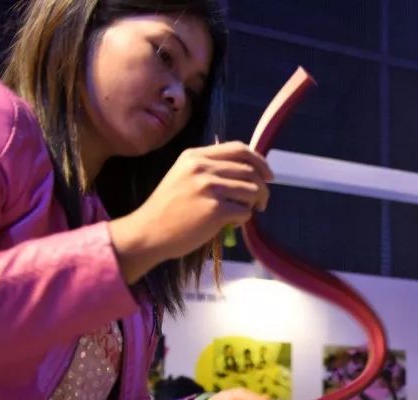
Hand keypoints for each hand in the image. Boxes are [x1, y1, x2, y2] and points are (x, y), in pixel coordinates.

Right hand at [109, 141, 272, 282]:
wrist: (149, 232)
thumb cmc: (169, 209)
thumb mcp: (184, 176)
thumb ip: (210, 169)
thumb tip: (249, 171)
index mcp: (195, 156)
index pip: (238, 149)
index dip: (259, 161)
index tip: (268, 175)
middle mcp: (202, 167)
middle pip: (250, 171)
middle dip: (262, 189)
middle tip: (260, 204)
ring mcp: (209, 188)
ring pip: (252, 191)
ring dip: (252, 205)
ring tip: (239, 214)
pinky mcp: (215, 210)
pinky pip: (245, 212)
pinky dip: (242, 220)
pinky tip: (229, 224)